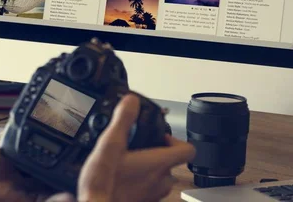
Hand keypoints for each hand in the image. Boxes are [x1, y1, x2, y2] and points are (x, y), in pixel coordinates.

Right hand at [76, 94, 195, 201]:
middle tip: (137, 146)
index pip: (188, 150)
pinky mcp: (143, 201)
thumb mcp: (110, 143)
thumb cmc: (104, 182)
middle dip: (156, 152)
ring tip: (127, 160)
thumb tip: (132, 101)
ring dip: (147, 167)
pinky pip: (148, 188)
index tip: (160, 136)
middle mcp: (161, 180)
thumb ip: (123, 120)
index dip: (176, 139)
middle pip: (171, 162)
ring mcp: (153, 194)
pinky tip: (120, 175)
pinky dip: (139, 180)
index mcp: (159, 163)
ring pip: (159, 176)